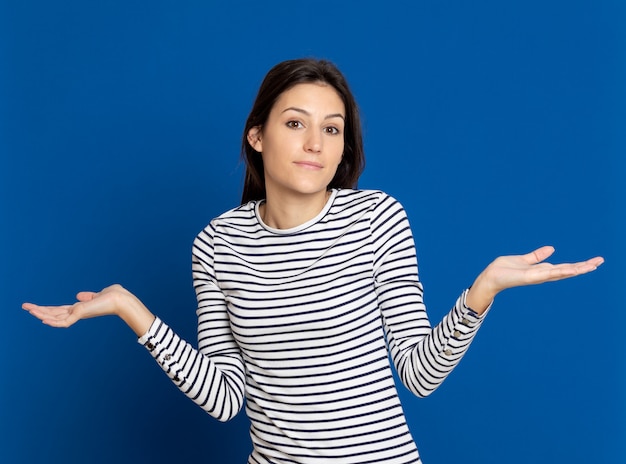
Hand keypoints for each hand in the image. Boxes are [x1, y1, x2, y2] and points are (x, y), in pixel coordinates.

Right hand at [23, 284, 154, 335]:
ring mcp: (78, 314)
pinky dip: (53, 321)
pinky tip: (42, 319)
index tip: (36, 307)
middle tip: (24, 306)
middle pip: (54, 313)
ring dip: (41, 313)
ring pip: (55, 317)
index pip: (60, 309)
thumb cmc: (115, 296)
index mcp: (80, 308)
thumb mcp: (98, 295)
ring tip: (28, 309)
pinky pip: (64, 321)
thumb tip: (79, 296)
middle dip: (39, 310)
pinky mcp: (80, 314)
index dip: (48, 309)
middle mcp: (77, 312)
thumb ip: (88, 296)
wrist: (122, 299)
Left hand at [466, 246, 603, 313]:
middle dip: (583, 267)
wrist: (490, 277)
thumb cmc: (504, 270)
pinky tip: (572, 269)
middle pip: (567, 270)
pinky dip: (561, 272)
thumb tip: (552, 249)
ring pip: (561, 272)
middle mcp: (542, 275)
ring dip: (576, 269)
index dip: (579, 264)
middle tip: (600, 262)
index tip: (594, 261)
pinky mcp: (530, 277)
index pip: (564, 267)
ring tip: (592, 265)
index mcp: (541, 270)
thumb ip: (537, 256)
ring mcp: (538, 277)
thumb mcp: (524, 259)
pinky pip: (548, 274)